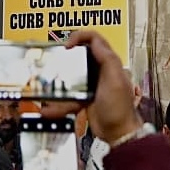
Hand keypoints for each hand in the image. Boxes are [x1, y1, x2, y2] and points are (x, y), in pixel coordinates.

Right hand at [41, 30, 141, 144]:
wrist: (118, 133)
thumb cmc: (120, 108)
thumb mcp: (115, 79)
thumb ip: (107, 59)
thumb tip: (95, 41)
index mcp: (110, 62)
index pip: (95, 39)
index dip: (79, 36)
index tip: (66, 45)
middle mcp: (100, 70)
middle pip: (80, 55)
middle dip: (66, 57)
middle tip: (54, 59)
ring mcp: (92, 84)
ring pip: (71, 78)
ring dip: (59, 84)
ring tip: (48, 85)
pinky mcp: (85, 98)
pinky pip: (69, 97)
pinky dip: (59, 103)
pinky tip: (50, 109)